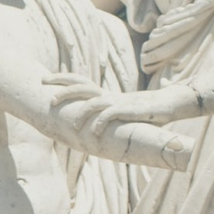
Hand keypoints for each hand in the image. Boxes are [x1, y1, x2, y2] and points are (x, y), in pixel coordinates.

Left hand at [40, 75, 195, 166]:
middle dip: (63, 91)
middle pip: (81, 86)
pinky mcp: (129, 109)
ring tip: (73, 127)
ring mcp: (118, 101)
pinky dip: (100, 123)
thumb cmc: (144, 111)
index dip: (62, 79)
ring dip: (81, 114)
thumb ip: (105, 117)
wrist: (168, 105)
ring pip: (93, 102)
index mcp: (105, 94)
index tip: (44, 80)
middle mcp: (109, 95)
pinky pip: (110, 114)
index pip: (80, 81)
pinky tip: (95, 134)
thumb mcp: (121, 113)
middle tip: (50, 100)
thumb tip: (87, 128)